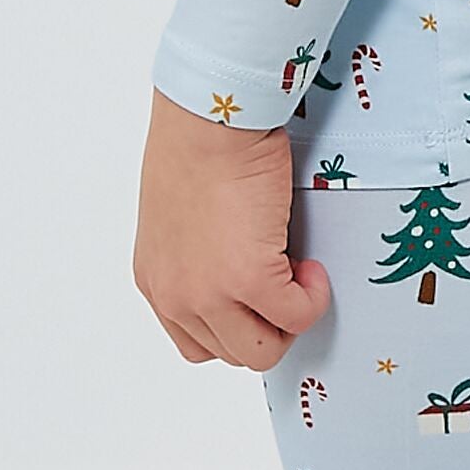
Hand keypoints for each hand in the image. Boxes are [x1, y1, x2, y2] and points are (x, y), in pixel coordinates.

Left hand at [134, 89, 332, 369]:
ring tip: (298, 274)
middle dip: (268, 326)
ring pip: (262, 350)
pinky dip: (312, 298)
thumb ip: (201, 257)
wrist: (210, 118)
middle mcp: (176, 296)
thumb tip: (245, 271)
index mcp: (157, 280)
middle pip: (232, 352)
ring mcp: (209, 293)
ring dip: (289, 318)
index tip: (258, 298)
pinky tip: (311, 265)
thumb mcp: (182, 221)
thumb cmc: (198, 145)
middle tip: (286, 284)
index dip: (237, 324)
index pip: (196, 342)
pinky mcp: (248, 279)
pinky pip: (296, 316)